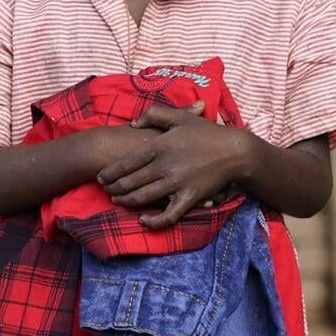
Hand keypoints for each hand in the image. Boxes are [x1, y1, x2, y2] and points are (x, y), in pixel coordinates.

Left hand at [97, 104, 247, 228]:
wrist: (235, 151)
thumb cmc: (207, 132)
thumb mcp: (179, 116)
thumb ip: (154, 115)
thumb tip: (133, 124)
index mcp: (158, 146)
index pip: (125, 163)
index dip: (109, 173)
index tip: (100, 177)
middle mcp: (163, 166)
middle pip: (129, 182)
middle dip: (112, 188)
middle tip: (104, 191)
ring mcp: (176, 184)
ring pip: (142, 198)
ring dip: (125, 202)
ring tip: (116, 201)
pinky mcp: (189, 198)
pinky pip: (168, 215)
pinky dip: (153, 221)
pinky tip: (144, 220)